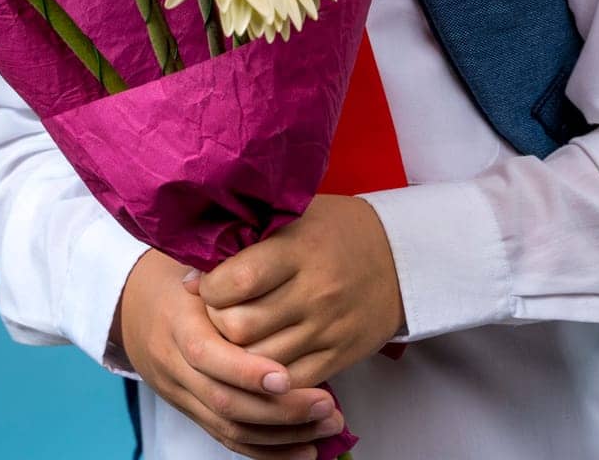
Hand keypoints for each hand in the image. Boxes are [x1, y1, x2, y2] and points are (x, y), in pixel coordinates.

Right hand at [116, 247, 352, 458]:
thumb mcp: (196, 262)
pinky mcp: (192, 412)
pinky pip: (229, 441)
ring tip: (329, 426)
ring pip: (231, 429)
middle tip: (327, 406)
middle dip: (279, 410)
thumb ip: (229, 269)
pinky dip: (269, 452)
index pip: (207, 356)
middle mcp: (175, 365)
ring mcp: (182, 393)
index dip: (246, 370)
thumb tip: (274, 250)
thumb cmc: (177, 273)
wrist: (130, 303)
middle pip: (225, 402)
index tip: (287, 373)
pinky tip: (307, 452)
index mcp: (177, 322)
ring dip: (283, 434)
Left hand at [182, 195, 404, 387]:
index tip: (201, 283)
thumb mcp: (298, 216)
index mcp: (299, 249)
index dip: (209, 287)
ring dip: (236, 353)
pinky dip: (266, 376)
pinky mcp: (339, 356)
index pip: (238, 279)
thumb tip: (198, 261)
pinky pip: (289, 382)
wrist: (400, 257)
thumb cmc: (337, 230)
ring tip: (231, 335)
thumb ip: (254, 235)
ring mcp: (327, 328)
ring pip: (259, 361)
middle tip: (213, 312)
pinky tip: (258, 357)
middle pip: (242, 326)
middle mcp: (314, 291)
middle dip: (216, 323)